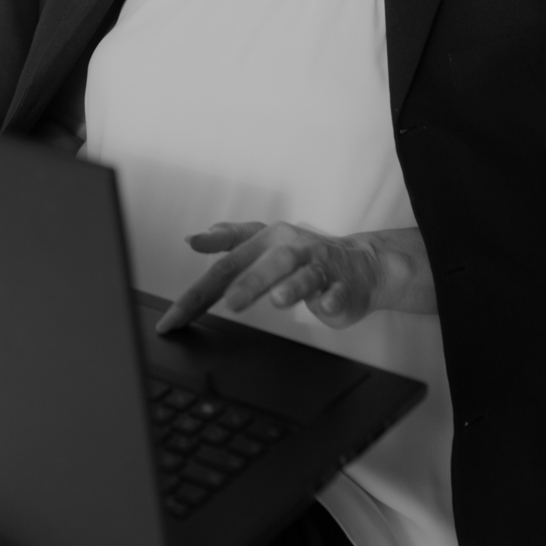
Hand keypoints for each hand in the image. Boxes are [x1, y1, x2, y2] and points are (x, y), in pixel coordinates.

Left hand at [155, 220, 388, 334]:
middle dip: (249, 284)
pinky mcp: (344, 287)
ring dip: (292, 287)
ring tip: (278, 300)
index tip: (185, 270)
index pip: (229, 259)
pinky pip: (338, 293)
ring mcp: (319, 267)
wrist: (361, 266)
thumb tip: (191, 239)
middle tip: (230, 303)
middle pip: (267, 265)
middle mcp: (291, 249)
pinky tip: (327, 306)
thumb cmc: (303, 257)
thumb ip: (228, 243)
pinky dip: (333, 299)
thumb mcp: (264, 245)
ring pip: (304, 275)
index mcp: (267, 240)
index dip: (204, 271)